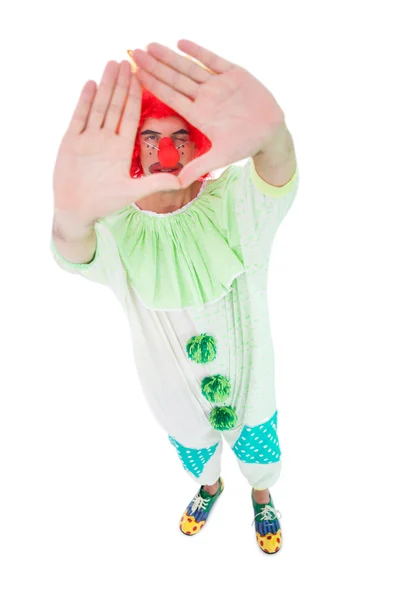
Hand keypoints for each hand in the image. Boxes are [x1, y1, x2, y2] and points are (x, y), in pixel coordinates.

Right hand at [53, 60, 180, 223]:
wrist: (77, 210)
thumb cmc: (104, 203)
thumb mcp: (132, 192)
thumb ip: (156, 183)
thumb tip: (182, 182)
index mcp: (122, 148)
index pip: (131, 117)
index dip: (137, 97)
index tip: (144, 77)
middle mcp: (106, 139)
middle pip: (116, 106)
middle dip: (122, 84)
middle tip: (130, 60)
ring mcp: (89, 138)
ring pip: (99, 106)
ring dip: (106, 86)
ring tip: (112, 64)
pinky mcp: (72, 140)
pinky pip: (79, 116)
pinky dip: (85, 101)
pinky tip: (91, 83)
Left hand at [130, 40, 285, 187]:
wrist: (270, 132)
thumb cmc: (245, 145)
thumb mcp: (221, 157)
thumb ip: (199, 167)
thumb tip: (178, 183)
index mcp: (199, 114)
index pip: (171, 97)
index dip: (153, 85)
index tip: (135, 75)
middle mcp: (205, 98)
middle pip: (174, 79)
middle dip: (155, 66)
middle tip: (134, 53)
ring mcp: (218, 85)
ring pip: (189, 67)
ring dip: (170, 56)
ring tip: (150, 45)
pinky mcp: (234, 74)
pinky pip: (213, 60)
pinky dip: (198, 52)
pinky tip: (180, 42)